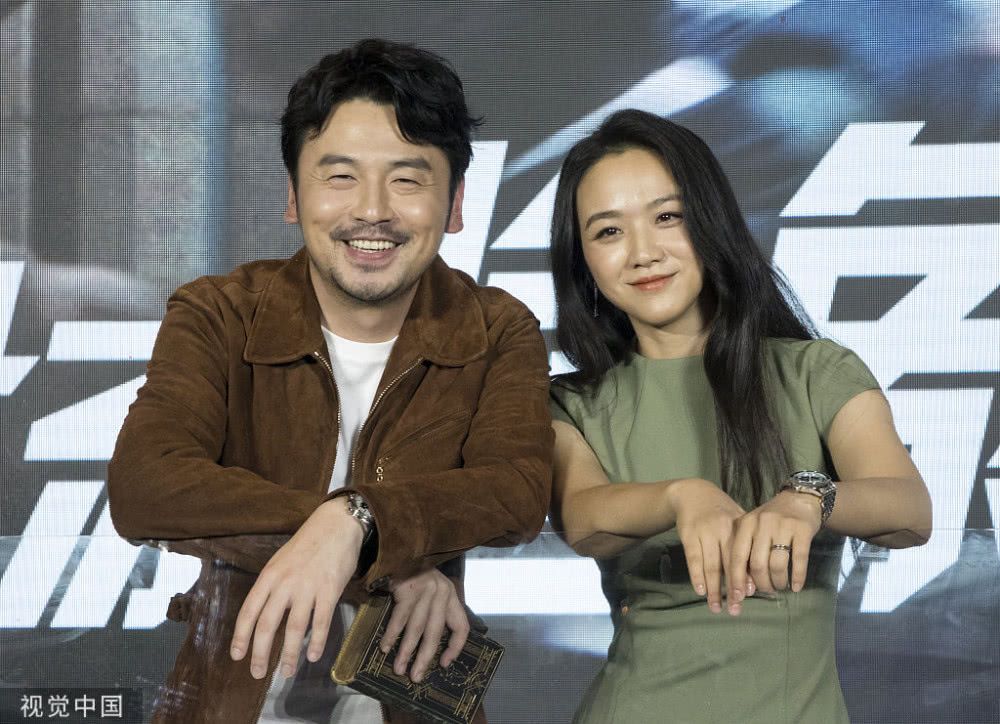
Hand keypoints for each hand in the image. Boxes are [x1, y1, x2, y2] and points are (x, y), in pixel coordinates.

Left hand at [230, 498, 363, 678]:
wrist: (337, 524)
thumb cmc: (308, 544)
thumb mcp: (281, 561)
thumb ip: (272, 586)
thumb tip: (264, 615)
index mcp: (269, 576)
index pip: (249, 611)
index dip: (241, 636)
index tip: (237, 656)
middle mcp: (285, 583)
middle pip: (268, 624)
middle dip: (261, 653)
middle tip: (257, 673)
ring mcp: (308, 587)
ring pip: (295, 628)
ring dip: (290, 654)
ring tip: (287, 672)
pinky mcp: (330, 589)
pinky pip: (322, 622)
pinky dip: (318, 642)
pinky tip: (313, 656)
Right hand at [381, 568, 468, 681]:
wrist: (399, 549)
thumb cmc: (414, 574)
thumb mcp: (432, 590)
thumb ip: (434, 611)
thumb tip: (426, 645)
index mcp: (451, 595)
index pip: (461, 626)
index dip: (455, 648)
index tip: (444, 664)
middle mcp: (441, 593)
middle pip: (435, 632)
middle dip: (424, 657)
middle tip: (415, 676)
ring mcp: (425, 590)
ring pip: (416, 628)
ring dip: (406, 651)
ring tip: (399, 668)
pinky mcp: (408, 588)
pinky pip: (400, 618)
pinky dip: (392, 635)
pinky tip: (385, 647)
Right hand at [669, 478, 747, 613]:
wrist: (692, 493)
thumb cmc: (720, 511)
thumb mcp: (737, 519)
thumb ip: (746, 544)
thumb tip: (755, 577)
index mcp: (738, 526)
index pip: (744, 556)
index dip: (746, 577)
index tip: (750, 596)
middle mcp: (722, 529)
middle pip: (729, 564)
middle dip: (733, 588)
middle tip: (736, 609)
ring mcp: (704, 532)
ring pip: (711, 565)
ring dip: (714, 589)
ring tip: (717, 607)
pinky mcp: (688, 534)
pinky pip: (693, 559)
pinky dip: (697, 576)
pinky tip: (701, 591)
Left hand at [727, 490, 821, 613]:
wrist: (800, 499)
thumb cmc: (773, 518)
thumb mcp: (754, 526)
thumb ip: (747, 548)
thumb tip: (743, 584)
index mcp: (746, 524)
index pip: (736, 556)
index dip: (736, 579)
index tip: (737, 597)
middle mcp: (762, 524)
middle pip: (757, 563)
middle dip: (761, 583)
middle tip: (766, 591)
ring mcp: (783, 526)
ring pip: (777, 564)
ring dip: (778, 581)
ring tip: (780, 586)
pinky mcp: (802, 529)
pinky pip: (799, 559)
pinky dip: (797, 576)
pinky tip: (796, 586)